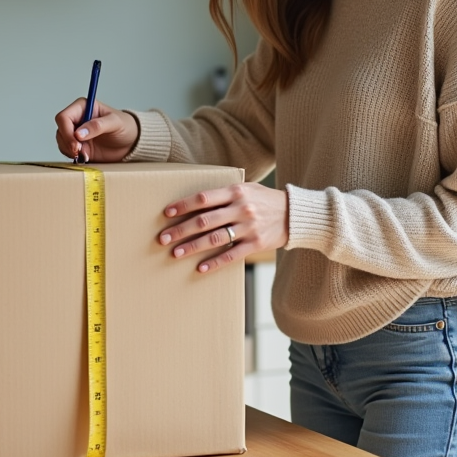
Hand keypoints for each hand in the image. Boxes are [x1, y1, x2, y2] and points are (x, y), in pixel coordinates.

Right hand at [54, 99, 138, 162]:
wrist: (131, 143)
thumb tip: (79, 133)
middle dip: (68, 143)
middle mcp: (76, 119)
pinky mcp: (78, 147)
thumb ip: (97, 126)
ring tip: (86, 156)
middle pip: (60, 130)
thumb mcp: (115, 123)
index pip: (64, 117)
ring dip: (70, 151)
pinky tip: (85, 158)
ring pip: (61, 142)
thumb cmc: (126, 127)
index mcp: (83, 107)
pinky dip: (73, 157)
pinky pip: (67, 152)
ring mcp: (76, 134)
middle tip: (80, 152)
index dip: (66, 131)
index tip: (77, 142)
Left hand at [157, 183, 287, 272]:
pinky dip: (215, 262)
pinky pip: (231, 255)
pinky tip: (200, 268)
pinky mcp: (255, 244)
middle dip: (181, 229)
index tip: (166, 213)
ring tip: (176, 253)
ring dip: (193, 247)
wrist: (294, 214)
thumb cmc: (264, 199)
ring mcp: (248, 227)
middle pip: (204, 220)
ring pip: (215, 239)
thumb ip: (224, 193)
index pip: (203, 198)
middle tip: (163, 238)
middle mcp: (241, 209)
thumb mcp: (247, 188)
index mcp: (236, 192)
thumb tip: (194, 200)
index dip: (183, 205)